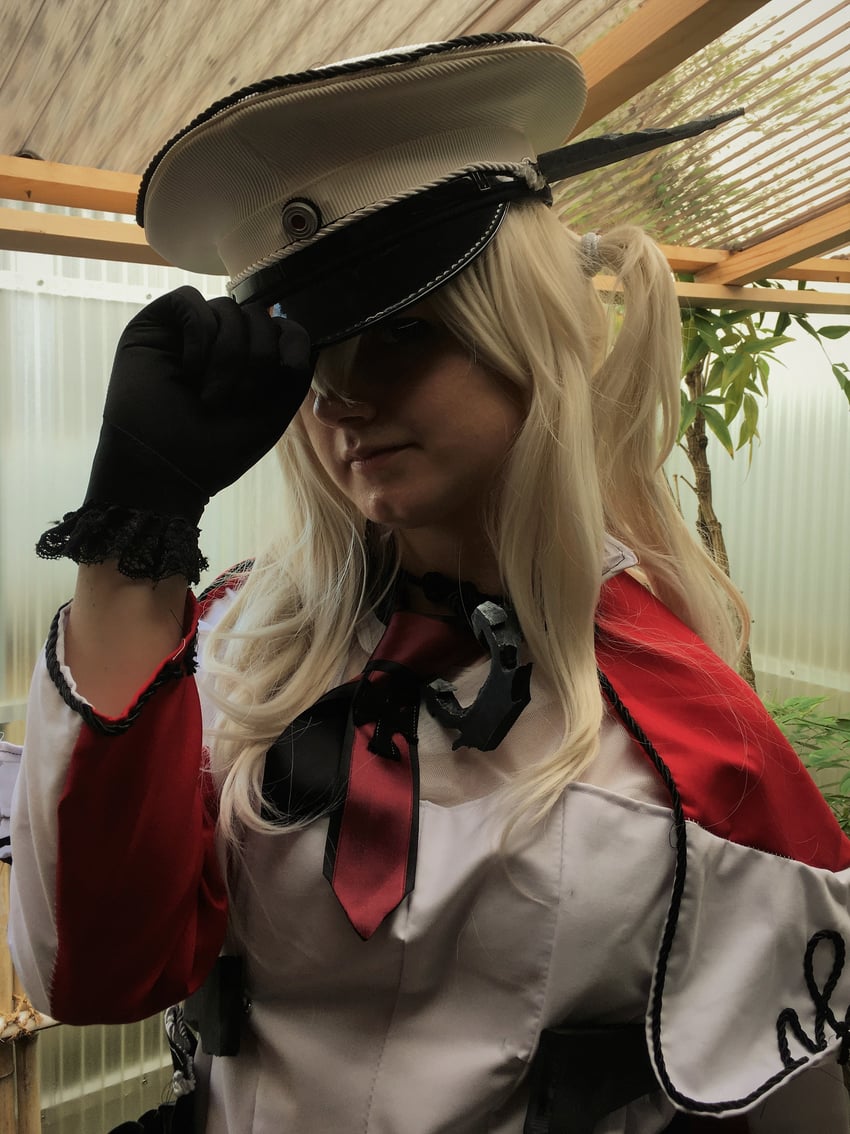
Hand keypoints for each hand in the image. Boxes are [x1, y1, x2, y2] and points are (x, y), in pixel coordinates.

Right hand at [85, 286, 312, 523]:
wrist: (166, 468)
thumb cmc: (218, 449)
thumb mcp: (272, 412)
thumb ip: (294, 374)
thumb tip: (305, 337)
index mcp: (250, 363)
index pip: (280, 327)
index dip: (292, 339)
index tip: (290, 369)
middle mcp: (220, 343)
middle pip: (257, 315)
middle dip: (257, 358)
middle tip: (238, 400)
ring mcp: (187, 333)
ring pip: (227, 308)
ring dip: (228, 355)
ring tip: (211, 397)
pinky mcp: (155, 325)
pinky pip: (189, 300)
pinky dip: (198, 333)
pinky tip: (191, 369)